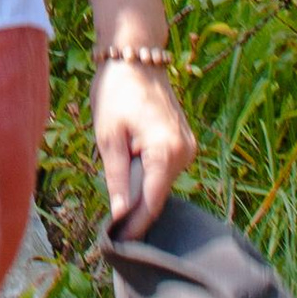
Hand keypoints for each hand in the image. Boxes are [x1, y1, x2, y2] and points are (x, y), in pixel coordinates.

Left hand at [94, 54, 195, 233]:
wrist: (134, 55)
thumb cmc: (116, 91)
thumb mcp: (108, 137)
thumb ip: (117, 178)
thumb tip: (120, 214)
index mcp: (166, 152)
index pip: (152, 202)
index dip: (135, 225)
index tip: (118, 242)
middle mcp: (185, 152)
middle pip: (158, 194)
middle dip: (136, 207)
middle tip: (112, 223)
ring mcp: (188, 146)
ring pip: (162, 181)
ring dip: (141, 187)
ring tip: (119, 186)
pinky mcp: (184, 141)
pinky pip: (165, 167)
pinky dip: (148, 172)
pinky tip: (131, 168)